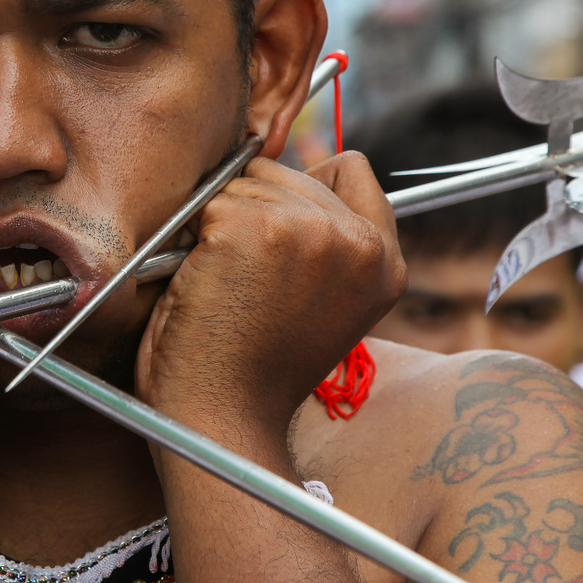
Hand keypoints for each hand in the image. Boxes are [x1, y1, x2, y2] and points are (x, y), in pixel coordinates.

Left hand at [136, 151, 405, 447]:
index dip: (303, 193)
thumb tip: (291, 165)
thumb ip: (329, 240)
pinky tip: (208, 285)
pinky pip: (210, 202)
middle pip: (288, 170)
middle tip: (248, 284)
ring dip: (224, 224)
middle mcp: (360, 242)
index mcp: (386, 261)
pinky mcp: (256, 229)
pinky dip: (195, 238)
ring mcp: (310, 231)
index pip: (350, 169)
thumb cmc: (254, 366)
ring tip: (229, 287)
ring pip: (246, 180)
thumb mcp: (323, 299)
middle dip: (255, 211)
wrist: (221, 418)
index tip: (282, 245)